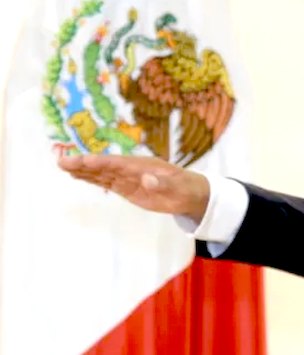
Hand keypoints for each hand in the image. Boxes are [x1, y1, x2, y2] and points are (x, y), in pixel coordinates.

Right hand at [58, 154, 209, 223]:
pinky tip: (78, 176)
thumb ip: (163, 184)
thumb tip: (147, 180)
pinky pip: (107, 182)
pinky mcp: (127, 188)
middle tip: (62, 162)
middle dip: (85, 164)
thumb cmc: (186, 188)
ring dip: (84, 171)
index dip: (101, 162)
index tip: (84, 161)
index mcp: (144, 165)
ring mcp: (128, 178)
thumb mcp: (178, 188)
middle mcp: (132, 169)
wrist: (190, 194)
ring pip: (103, 173)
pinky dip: (92, 179)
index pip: (118, 163)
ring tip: (63, 167)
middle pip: (105, 166)